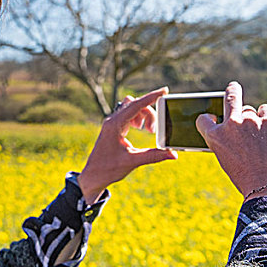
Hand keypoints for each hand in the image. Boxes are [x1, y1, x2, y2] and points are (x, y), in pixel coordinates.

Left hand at [78, 87, 177, 204]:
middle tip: (154, 131)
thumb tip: (173, 154)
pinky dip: (138, 118)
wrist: (93, 176)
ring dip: (144, 115)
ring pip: (132, 108)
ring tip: (148, 130)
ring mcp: (113, 123)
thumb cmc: (108, 169)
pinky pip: (128, 114)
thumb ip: (154, 156)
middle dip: (149, 114)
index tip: (164, 90)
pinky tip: (141, 128)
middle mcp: (113, 120)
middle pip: (136, 105)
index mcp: (115, 125)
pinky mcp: (114, 127)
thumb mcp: (133, 161)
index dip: (151, 97)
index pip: (136, 105)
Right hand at [195, 82, 266, 206]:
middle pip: (230, 97)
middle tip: (233, 87)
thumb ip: (227, 141)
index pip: (204, 118)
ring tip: (261, 136)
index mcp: (215, 137)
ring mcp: (251, 120)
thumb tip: (233, 127)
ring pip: (252, 110)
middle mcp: (231, 124)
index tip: (212, 116)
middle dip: (232, 90)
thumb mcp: (227, 160)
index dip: (208, 117)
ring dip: (255, 118)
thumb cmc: (248, 178)